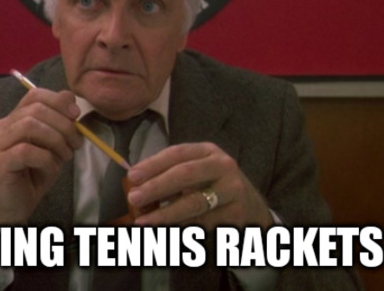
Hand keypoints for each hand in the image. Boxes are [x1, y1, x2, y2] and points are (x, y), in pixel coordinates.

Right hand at [0, 88, 82, 224]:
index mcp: (15, 118)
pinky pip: (26, 151)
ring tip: (65, 156)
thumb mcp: (54, 144)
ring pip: (30, 126)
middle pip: (36, 109)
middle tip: (75, 143)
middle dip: (63, 124)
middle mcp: (3, 127)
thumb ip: (60, 121)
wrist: (16, 205)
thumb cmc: (35, 173)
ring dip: (56, 140)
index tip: (76, 115)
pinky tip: (51, 167)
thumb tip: (70, 97)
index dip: (58, 101)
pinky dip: (46, 158)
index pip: (34, 95)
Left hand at [126, 142, 273, 228]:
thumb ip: (170, 175)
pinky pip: (201, 223)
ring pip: (193, 203)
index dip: (153, 164)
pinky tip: (164, 232)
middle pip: (185, 174)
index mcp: (209, 151)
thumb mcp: (197, 172)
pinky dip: (180, 228)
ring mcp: (231, 191)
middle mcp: (223, 167)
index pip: (177, 153)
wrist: (251, 208)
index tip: (132, 176)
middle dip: (156, 187)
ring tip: (143, 221)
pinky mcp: (234, 215)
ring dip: (165, 213)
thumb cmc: (213, 186)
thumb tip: (136, 185)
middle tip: (134, 198)